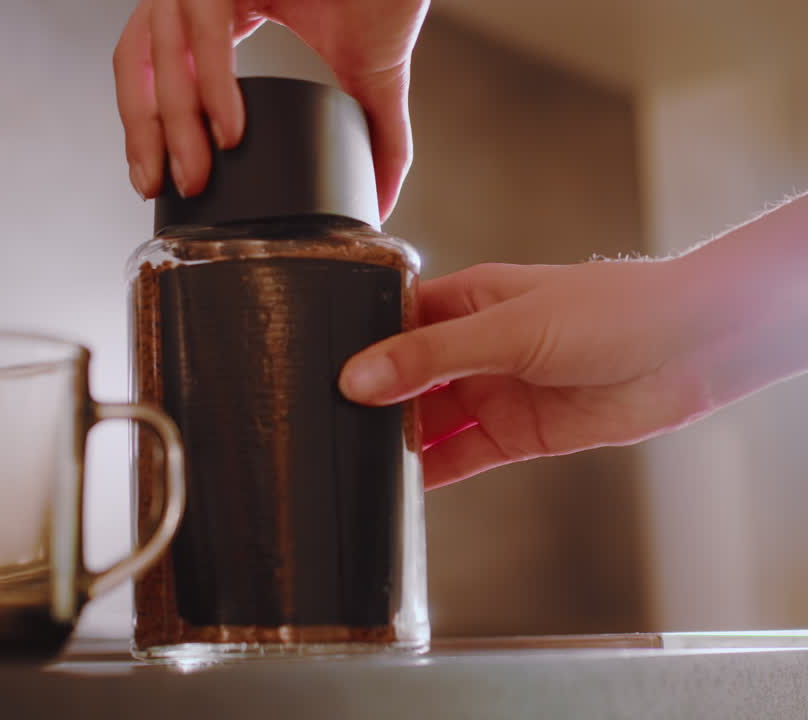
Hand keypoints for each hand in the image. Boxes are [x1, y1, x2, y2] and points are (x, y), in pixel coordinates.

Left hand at [113, 0, 429, 221]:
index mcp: (223, 7)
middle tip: (165, 189)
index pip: (154, 67)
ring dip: (175, 120)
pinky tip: (229, 130)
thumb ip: (377, 133)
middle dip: (146, 132)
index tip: (156, 181)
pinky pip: (205, 24)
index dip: (146, 125)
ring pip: (164, 47)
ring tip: (198, 175)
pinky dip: (213, 83)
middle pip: (143, 61)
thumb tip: (383, 199)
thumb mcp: (373, 69)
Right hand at [339, 259, 727, 489]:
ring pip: (428, 422)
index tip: (316, 373)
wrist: (690, 350)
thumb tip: (359, 376)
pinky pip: (461, 456)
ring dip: (397, 441)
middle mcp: (474, 346)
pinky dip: (432, 474)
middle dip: (370, 401)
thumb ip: (431, 357)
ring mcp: (494, 391)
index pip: (392, 324)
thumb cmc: (613, 312)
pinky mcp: (517, 434)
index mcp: (465, 300)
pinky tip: (401, 488)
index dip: (356, 348)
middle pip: (405, 379)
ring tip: (353, 461)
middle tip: (325, 425)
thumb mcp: (509, 329)